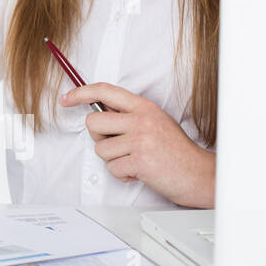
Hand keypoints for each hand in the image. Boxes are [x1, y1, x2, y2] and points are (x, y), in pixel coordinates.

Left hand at [60, 83, 214, 207]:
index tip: (66, 99)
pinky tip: (139, 172)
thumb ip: (130, 115)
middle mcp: (141, 120)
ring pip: (100, 149)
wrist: (199, 174)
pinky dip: (122, 174)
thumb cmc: (176, 151)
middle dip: (100, 138)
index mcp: (144, 107)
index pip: (104, 91)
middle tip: (119, 146)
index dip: (80, 93)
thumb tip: (99, 112)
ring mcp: (141, 140)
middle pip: (93, 123)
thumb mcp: (156, 122)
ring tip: (135, 160)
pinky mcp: (140, 161)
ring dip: (114, 160)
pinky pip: (112, 168)